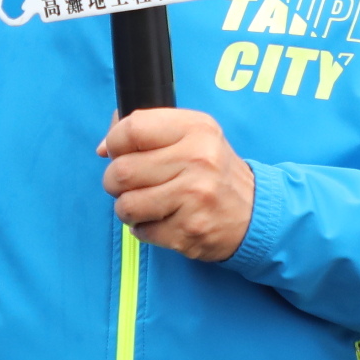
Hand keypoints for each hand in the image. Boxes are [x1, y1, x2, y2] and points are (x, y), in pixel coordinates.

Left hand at [98, 109, 254, 261]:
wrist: (255, 212)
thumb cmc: (212, 171)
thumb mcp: (191, 135)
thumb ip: (147, 130)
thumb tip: (103, 147)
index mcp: (196, 128)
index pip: (131, 129)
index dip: (115, 142)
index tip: (119, 152)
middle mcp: (198, 159)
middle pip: (122, 171)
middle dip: (115, 182)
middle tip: (131, 184)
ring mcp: (195, 197)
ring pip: (126, 205)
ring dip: (128, 209)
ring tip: (147, 204)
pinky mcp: (189, 230)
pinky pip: (141, 231)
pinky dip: (144, 228)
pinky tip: (164, 220)